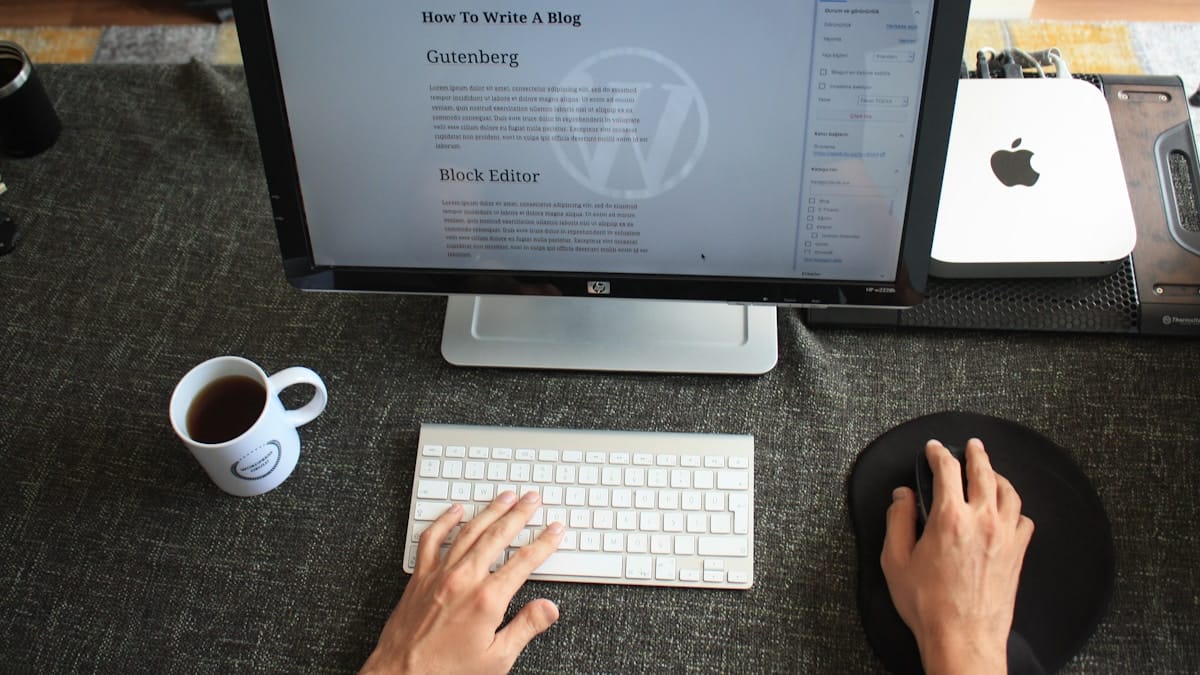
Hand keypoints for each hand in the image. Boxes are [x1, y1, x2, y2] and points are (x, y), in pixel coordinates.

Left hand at [361, 491, 564, 674]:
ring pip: (469, 531)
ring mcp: (439, 574)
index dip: (543, 542)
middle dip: (519, 514)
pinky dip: (445, 521)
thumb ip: (525, 628)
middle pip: (498, 536)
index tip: (554, 530)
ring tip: (505, 497)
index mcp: (487, 599)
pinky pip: (432, 539)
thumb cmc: (446, 672)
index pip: (524, 561)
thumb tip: (549, 608)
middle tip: (532, 499)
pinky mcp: (420, 577)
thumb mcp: (497, 659)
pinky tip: (456, 511)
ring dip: (490, 511)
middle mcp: (464, 579)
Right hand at [880, 439, 1034, 674]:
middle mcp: (982, 520)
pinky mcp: (1018, 554)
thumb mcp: (895, 561)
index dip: (938, 453)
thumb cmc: (928, 604)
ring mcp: (1005, 536)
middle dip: (976, 453)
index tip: (934, 449)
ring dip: (998, 476)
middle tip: (972, 445)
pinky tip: (1007, 511)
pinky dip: (1015, 508)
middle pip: (984, 472)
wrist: (964, 637)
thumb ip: (898, 520)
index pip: (947, 469)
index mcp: (949, 518)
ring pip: (1009, 492)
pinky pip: (1024, 519)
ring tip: (991, 471)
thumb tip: (902, 496)